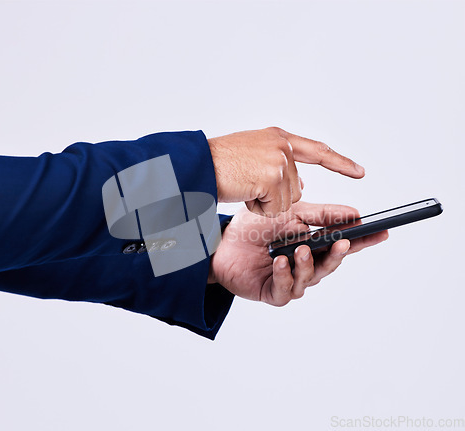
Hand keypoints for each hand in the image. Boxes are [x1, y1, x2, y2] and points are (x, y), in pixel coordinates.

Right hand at [207, 127, 364, 216]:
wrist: (196, 165)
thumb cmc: (216, 163)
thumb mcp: (252, 155)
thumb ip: (279, 165)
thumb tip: (301, 183)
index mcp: (277, 138)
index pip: (317, 150)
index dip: (339, 163)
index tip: (359, 172)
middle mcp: (281, 145)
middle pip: (296, 188)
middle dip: (273, 196)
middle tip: (248, 184)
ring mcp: (279, 160)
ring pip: (286, 200)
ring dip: (264, 202)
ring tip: (243, 187)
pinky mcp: (273, 177)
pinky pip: (274, 208)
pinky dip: (257, 208)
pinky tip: (243, 193)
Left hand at [208, 202, 387, 305]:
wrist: (221, 241)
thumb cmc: (254, 227)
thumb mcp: (290, 213)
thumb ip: (320, 215)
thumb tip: (353, 213)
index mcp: (311, 244)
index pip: (342, 244)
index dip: (362, 240)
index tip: (381, 232)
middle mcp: (304, 264)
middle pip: (329, 264)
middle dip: (338, 255)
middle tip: (343, 243)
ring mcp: (289, 280)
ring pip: (309, 278)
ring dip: (308, 264)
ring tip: (302, 249)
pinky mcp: (272, 292)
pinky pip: (285, 289)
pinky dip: (285, 275)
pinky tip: (280, 262)